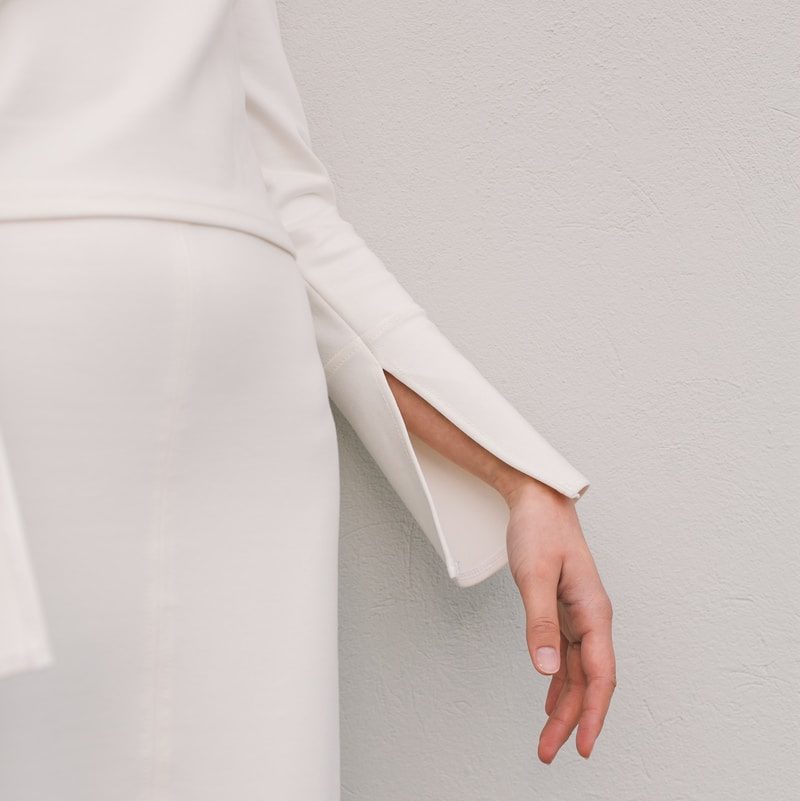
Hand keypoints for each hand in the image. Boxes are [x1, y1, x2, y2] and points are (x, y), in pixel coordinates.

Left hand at [500, 478, 615, 762]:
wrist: (538, 499)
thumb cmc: (539, 530)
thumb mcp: (534, 575)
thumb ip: (540, 623)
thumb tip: (545, 670)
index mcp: (593, 612)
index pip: (599, 675)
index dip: (591, 714)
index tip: (581, 746)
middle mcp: (591, 617)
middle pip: (588, 680)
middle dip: (570, 719)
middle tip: (550, 752)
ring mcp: (578, 614)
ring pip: (576, 671)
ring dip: (563, 704)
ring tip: (547, 737)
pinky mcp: (563, 609)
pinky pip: (566, 654)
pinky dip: (558, 679)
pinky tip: (549, 695)